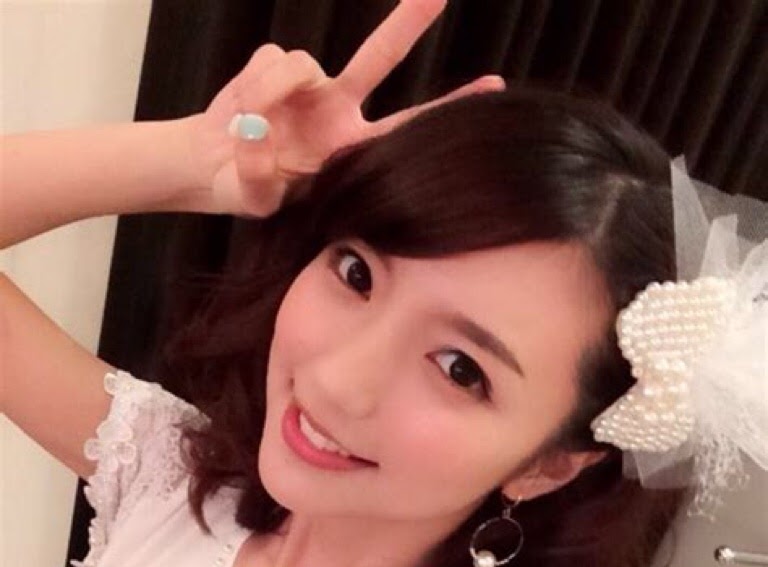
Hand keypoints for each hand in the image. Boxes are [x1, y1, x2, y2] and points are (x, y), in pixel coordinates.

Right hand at [186, 0, 503, 217]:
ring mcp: (307, 84)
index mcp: (349, 149)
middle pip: (380, 57)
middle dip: (408, 21)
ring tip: (252, 127)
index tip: (495, 86)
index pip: (406, 128)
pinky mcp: (272, 63)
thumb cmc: (249, 188)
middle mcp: (336, 110)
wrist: (213, 168)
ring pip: (301, 63)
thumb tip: (256, 137)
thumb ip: (258, 179)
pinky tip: (241, 112)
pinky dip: (250, 88)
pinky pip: (267, 61)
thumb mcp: (260, 199)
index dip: (448, 109)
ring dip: (271, 93)